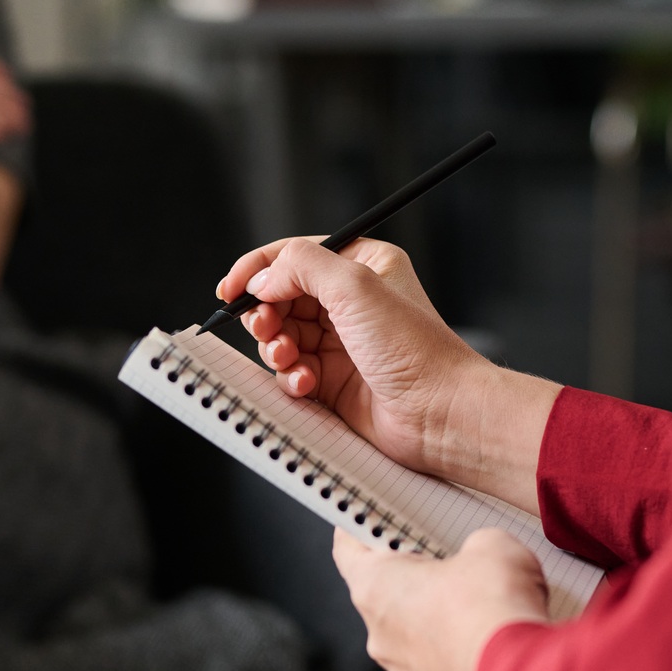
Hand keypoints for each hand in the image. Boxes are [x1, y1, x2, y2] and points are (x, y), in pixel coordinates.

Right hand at [217, 237, 555, 498]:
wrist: (440, 414)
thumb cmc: (416, 350)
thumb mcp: (356, 286)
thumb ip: (301, 266)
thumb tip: (262, 277)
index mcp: (362, 265)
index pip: (294, 256)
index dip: (257, 269)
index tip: (231, 288)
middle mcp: (350, 302)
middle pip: (280, 297)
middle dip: (266, 313)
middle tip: (268, 327)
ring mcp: (340, 342)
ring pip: (281, 335)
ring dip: (276, 347)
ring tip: (290, 358)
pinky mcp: (333, 380)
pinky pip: (291, 371)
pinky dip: (290, 377)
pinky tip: (306, 384)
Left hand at [333, 527, 549, 670]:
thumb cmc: (493, 605)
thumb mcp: (491, 545)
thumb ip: (475, 544)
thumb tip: (481, 556)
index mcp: (376, 588)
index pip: (347, 552)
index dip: (357, 532)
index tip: (365, 522)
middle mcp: (380, 638)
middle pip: (385, 601)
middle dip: (414, 584)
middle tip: (447, 568)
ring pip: (414, 645)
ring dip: (438, 630)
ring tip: (478, 616)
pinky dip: (461, 665)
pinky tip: (490, 652)